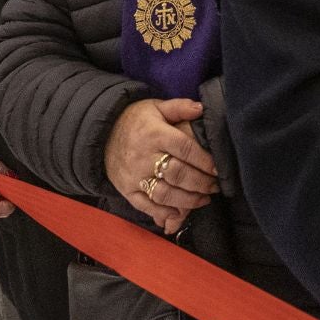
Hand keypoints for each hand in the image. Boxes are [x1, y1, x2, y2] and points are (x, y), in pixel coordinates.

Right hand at [105, 98, 218, 234]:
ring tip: (204, 199)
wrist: (101, 134)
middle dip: (201, 183)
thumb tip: (201, 108)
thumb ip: (179, 107)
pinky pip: (147, 206)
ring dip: (188, 200)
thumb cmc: (135, 120)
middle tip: (215, 186)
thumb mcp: (156, 107)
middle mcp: (144, 157)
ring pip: (165, 194)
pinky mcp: (127, 190)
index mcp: (155, 133)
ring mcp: (135, 176)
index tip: (218, 169)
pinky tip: (180, 213)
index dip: (204, 160)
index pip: (185, 148)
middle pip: (178, 174)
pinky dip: (164, 213)